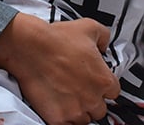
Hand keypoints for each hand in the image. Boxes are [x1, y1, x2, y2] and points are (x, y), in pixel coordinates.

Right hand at [0, 14, 119, 124]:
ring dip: (78, 110)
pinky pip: (67, 124)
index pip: (113, 91)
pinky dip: (63, 117)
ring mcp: (76, 110)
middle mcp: (93, 98)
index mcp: (104, 79)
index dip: (102, 85)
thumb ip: (104, 37)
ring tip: (66, 96)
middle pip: (100, 108)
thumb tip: (104, 45)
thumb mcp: (89, 27)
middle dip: (91, 99)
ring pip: (84, 119)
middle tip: (78, 88)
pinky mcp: (58, 118)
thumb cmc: (56, 39)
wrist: (30, 47)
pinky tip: (57, 105)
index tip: (93, 81)